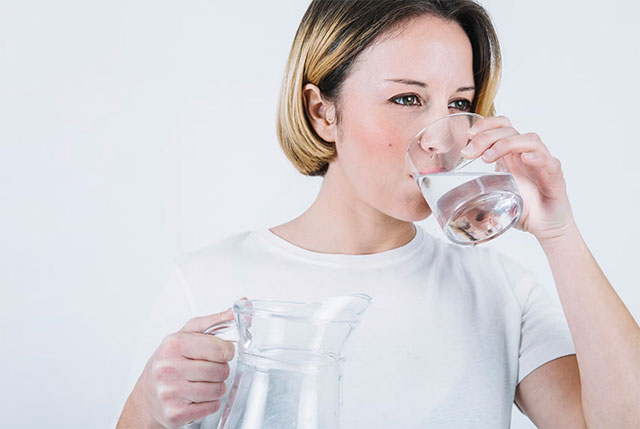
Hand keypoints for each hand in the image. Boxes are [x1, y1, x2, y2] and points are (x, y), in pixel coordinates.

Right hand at [118, 308, 235, 428]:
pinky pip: (211, 407)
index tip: (223, 353)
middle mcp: (169, 367)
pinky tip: (199, 396)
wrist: (147, 395)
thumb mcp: (187, 335)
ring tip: (205, 382)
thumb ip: (215, 322)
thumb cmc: (169, 362)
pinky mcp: (175, 412)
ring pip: (217, 390)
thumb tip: (239, 308)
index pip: (220, 349)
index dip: (227, 351)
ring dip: (217, 387)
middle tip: (211, 369)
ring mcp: (171, 391)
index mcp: (174, 344)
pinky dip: (211, 402)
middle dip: (221, 370)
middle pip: (220, 370)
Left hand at [460, 115, 575, 242]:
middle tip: (469, 153)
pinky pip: (550, 161)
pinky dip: (538, 157)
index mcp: (512, 155)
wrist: (546, 227)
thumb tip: (448, 201)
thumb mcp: (494, 195)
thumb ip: (476, 192)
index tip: (467, 135)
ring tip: (488, 157)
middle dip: (486, 137)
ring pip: (530, 140)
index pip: (502, 126)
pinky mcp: (555, 177)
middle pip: (510, 130)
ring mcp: (542, 164)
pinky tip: (525, 159)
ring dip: (506, 144)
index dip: (486, 125)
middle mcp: (527, 154)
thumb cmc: (523, 208)